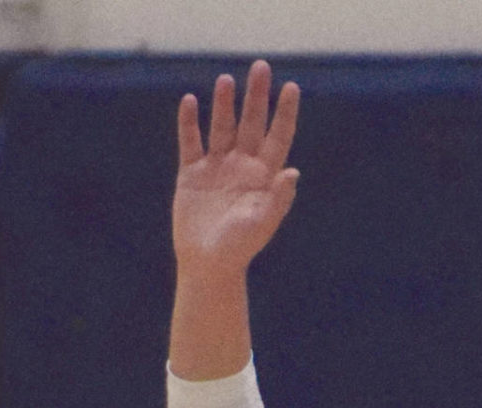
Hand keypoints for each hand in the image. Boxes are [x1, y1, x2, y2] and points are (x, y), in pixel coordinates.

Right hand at [172, 61, 299, 275]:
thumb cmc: (239, 249)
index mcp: (263, 177)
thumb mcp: (261, 224)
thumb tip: (293, 172)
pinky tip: (191, 102)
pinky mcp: (192, 173)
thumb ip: (278, 199)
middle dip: (256, 96)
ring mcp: (217, 167)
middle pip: (251, 123)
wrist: (207, 265)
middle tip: (261, 67)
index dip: (284, 113)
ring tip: (226, 80)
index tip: (291, 88)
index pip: (278, 137)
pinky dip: (189, 123)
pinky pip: (190, 142)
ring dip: (223, 104)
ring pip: (222, 127)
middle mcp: (242, 166)